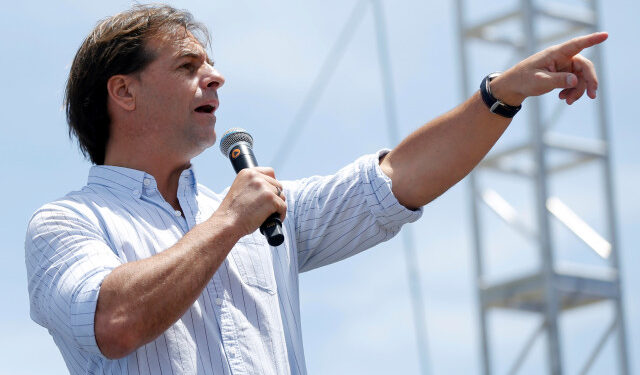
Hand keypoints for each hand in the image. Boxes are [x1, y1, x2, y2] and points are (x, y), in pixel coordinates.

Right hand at [213, 167, 286, 237]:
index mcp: (247, 173)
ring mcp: (264, 187)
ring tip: (267, 214)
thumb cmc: (233, 212)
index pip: (270, 172)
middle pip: (277, 185)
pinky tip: (271, 219)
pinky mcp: (270, 199)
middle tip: (266, 208)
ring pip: (281, 196)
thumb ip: (253, 185)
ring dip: (277, 206)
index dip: (272, 184)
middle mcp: (256, 177)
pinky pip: (283, 207)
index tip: (269, 193)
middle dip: (275, 197)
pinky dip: (280, 215)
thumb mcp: (240, 189)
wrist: (227, 223)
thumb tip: (270, 187)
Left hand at [491, 32, 607, 105]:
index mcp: (556, 54)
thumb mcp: (539, 81)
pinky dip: (572, 91)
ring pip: (580, 77)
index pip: (576, 44)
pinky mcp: (563, 75)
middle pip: (584, 67)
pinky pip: (575, 83)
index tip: (605, 35)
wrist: (514, 86)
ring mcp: (564, 66)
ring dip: (578, 90)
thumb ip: (557, 80)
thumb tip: (576, 80)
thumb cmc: (524, 79)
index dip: (592, 40)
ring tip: (568, 101)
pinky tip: (563, 98)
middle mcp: (563, 58)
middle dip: (590, 81)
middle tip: (592, 96)